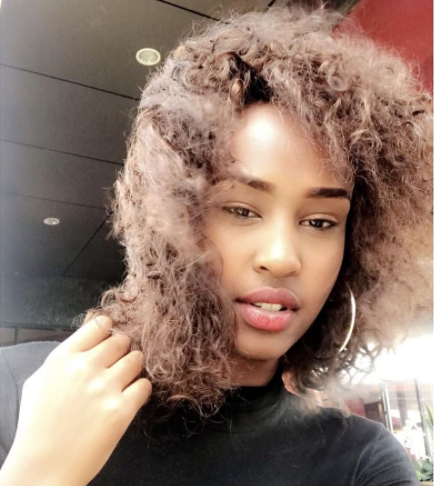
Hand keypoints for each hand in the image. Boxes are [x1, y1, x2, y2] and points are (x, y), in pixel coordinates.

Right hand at [1, 315, 151, 485]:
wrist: (43, 468)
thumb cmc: (38, 427)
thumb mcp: (39, 382)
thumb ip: (64, 360)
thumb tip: (88, 345)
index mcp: (63, 358)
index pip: (99, 325)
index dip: (109, 329)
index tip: (112, 335)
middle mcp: (85, 367)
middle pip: (122, 339)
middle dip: (123, 348)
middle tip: (120, 360)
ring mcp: (105, 387)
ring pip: (137, 358)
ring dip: (134, 367)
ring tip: (125, 379)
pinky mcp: (122, 409)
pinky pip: (145, 385)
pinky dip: (141, 389)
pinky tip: (130, 397)